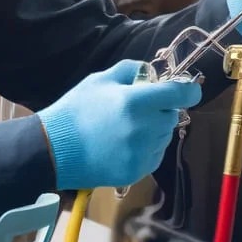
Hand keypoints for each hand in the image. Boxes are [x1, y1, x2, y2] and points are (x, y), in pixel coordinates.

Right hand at [37, 60, 201, 190]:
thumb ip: (131, 70)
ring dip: (154, 130)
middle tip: (138, 110)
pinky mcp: (137, 171)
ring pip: (164, 136)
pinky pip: (155, 155)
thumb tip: (151, 73)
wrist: (54, 150)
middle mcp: (144, 128)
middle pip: (172, 116)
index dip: (188, 90)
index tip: (187, 89)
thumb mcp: (100, 80)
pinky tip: (123, 144)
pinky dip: (147, 148)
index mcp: (136, 102)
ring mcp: (141, 152)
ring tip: (126, 129)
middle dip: (161, 110)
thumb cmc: (76, 111)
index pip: (181, 94)